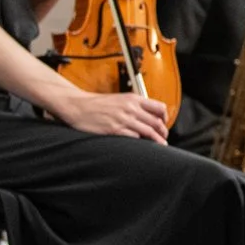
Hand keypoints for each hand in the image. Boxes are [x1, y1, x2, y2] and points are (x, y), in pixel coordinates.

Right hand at [52, 88, 168, 141]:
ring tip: (160, 145)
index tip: (164, 123)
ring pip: (149, 131)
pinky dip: (140, 142)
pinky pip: (134, 137)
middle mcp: (131, 108)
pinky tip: (142, 146)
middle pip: (156, 121)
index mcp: (133, 99)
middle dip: (163, 132)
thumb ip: (134, 105)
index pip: (159, 107)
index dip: (165, 117)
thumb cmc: (97, 104)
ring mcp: (123, 119)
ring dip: (157, 140)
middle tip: (164, 137)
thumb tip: (147, 115)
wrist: (79, 106)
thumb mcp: (120, 99)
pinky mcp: (115, 130)